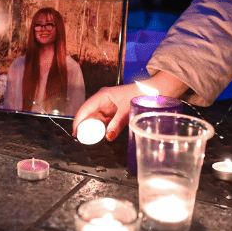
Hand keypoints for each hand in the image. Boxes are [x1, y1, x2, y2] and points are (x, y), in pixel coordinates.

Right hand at [71, 71, 189, 140]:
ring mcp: (108, 106)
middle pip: (88, 114)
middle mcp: (103, 100)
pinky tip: (101, 135)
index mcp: (103, 95)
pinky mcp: (114, 112)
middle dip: (85, 126)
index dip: (78, 121)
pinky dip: (102, 129)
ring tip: (91, 139)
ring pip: (96, 119)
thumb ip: (117, 124)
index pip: (85, 108)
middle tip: (83, 139)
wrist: (156, 90)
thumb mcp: (128, 110)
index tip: (75, 133)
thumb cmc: (142, 94)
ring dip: (93, 129)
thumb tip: (108, 136)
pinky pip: (104, 122)